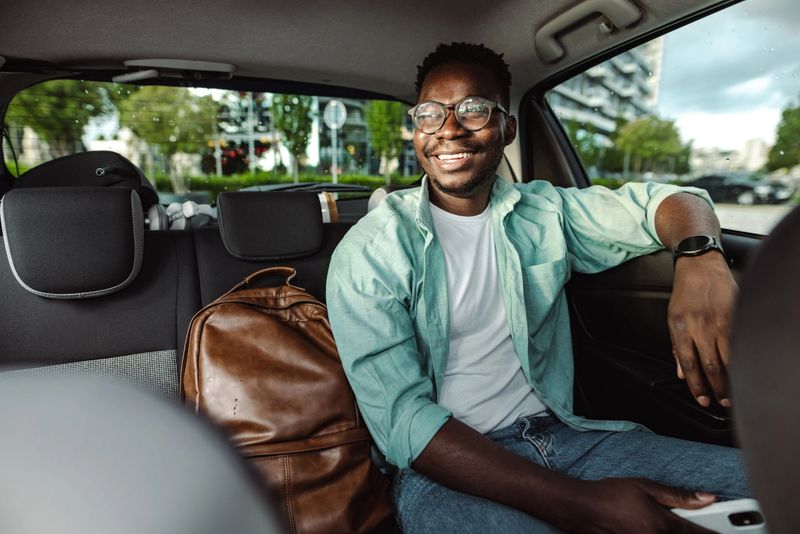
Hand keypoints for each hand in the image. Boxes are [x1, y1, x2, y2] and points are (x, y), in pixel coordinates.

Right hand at [553, 477, 717, 533]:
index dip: (716, 533)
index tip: (730, 530)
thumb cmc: (608, 495)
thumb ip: (677, 495)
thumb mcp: (644, 486)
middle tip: (710, 528)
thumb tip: (706, 497)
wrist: (579, 508)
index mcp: (662, 525)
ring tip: (665, 523)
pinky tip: (657, 529)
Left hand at [668, 251, 736, 406]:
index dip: (696, 385)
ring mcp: (719, 321)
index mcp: (681, 328)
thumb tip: (680, 373)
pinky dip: (742, 360)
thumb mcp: (673, 319)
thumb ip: (677, 347)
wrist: (700, 265)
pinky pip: (740, 342)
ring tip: (733, 393)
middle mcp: (700, 326)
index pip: (689, 364)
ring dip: (731, 379)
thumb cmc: (685, 293)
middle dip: (717, 388)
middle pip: (710, 365)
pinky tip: (744, 371)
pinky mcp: (735, 315)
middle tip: (721, 402)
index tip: (701, 399)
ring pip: (728, 357)